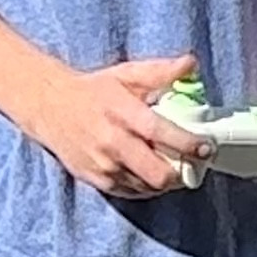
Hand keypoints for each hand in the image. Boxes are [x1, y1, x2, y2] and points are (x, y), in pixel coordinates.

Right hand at [33, 53, 209, 198]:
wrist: (49, 106)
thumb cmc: (94, 90)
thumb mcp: (127, 74)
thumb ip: (160, 72)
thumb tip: (190, 63)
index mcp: (122, 113)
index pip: (160, 134)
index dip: (188, 144)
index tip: (206, 147)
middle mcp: (112, 143)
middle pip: (158, 174)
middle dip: (181, 173)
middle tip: (193, 163)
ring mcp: (104, 165)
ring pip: (148, 187)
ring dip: (166, 180)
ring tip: (174, 165)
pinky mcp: (98, 180)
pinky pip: (133, 193)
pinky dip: (148, 186)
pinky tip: (152, 172)